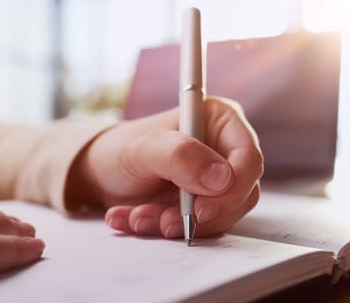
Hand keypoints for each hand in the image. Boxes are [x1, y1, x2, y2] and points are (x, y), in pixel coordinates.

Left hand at [73, 97, 262, 237]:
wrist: (101, 172)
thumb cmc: (121, 149)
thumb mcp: (143, 149)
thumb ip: (180, 156)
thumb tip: (221, 178)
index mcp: (220, 121)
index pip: (248, 160)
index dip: (232, 189)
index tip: (201, 210)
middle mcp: (223, 149)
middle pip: (240, 193)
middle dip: (201, 214)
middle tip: (166, 222)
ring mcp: (214, 179)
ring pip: (220, 215)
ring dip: (179, 223)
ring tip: (139, 216)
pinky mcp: (203, 203)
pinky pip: (200, 226)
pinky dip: (167, 228)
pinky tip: (135, 218)